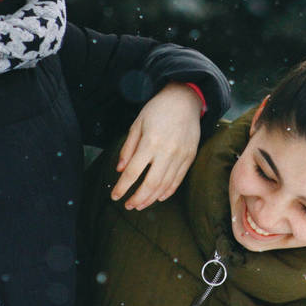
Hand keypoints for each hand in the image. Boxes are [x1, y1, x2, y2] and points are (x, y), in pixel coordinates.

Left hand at [111, 82, 201, 209]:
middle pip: (150, 184)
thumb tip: (120, 170)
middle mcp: (167, 151)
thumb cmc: (158, 110)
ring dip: (151, 198)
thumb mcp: (137, 124)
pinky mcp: (190, 157)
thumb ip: (128, 148)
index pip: (133, 172)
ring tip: (140, 205)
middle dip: (137, 198)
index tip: (115, 196)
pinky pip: (178, 180)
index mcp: (150, 142)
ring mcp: (180, 155)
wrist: (185, 99)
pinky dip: (168, 191)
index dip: (122, 187)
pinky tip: (158, 197)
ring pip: (165, 185)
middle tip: (128, 206)